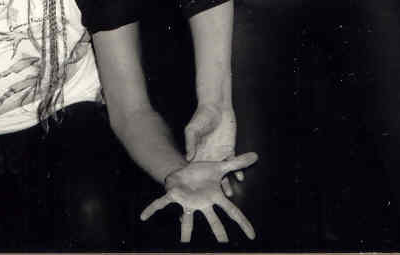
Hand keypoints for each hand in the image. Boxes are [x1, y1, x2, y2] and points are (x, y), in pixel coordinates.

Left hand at [140, 152, 257, 242]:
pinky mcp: (173, 196)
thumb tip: (255, 155)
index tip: (252, 236)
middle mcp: (202, 204)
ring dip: (185, 232)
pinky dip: (152, 209)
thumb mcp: (220, 166)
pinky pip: (160, 203)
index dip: (243, 223)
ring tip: (183, 244)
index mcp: (214, 198)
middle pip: (213, 221)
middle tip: (223, 245)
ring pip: (187, 220)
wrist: (184, 169)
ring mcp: (187, 202)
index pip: (233, 212)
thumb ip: (236, 162)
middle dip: (218, 233)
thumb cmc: (202, 172)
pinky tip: (143, 217)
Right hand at [185, 103, 240, 194]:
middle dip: (212, 187)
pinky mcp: (229, 149)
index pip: (196, 170)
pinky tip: (240, 178)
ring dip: (225, 182)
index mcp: (197, 152)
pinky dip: (237, 169)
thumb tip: (188, 158)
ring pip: (222, 171)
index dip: (195, 182)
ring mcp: (219, 153)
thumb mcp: (192, 129)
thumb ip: (190, 143)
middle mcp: (208, 155)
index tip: (193, 194)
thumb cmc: (201, 116)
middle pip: (210, 175)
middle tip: (213, 200)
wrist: (216, 107)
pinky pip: (233, 162)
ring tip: (229, 195)